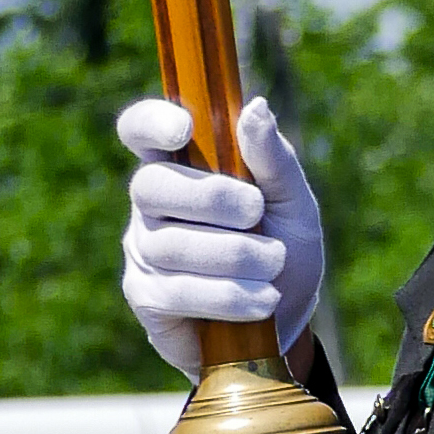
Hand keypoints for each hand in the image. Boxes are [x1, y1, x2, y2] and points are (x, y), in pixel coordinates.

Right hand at [118, 91, 326, 375]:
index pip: (139, 129)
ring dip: (234, 256)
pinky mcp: (147, 298)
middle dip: (213, 199)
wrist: (284, 326)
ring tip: (273, 267)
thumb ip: (275, 160)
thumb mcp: (295, 206)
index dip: (150, 123)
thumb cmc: (284, 253)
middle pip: (151, 185)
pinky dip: (228, 296)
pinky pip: (177, 291)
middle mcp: (150, 204)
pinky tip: (262, 302)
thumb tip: (256, 107)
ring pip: (170, 244)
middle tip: (258, 215)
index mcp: (179, 166)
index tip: (184, 129)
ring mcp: (143, 250)